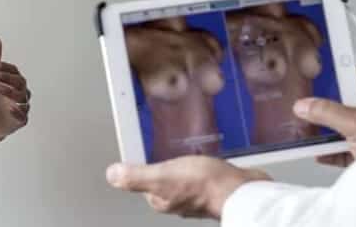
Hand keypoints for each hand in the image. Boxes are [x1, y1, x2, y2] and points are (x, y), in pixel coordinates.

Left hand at [0, 39, 29, 141]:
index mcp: (16, 82)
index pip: (15, 71)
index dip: (6, 68)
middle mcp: (22, 93)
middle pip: (20, 83)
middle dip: (8, 78)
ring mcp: (22, 107)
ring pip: (22, 98)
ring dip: (10, 92)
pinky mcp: (20, 121)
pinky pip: (23, 116)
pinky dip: (18, 112)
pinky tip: (10, 108)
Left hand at [106, 157, 270, 219]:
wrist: (242, 189)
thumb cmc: (206, 184)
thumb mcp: (162, 175)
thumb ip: (136, 176)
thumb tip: (112, 175)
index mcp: (162, 199)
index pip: (144, 182)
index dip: (144, 167)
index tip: (144, 153)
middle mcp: (178, 202)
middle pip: (164, 181)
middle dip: (166, 167)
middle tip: (168, 154)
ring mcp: (197, 197)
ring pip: (183, 180)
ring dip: (185, 167)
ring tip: (188, 156)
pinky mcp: (214, 189)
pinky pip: (203, 177)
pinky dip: (203, 169)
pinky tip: (206, 161)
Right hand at [294, 65, 355, 166]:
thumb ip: (327, 111)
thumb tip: (304, 106)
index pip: (353, 70)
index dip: (336, 66)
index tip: (316, 65)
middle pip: (339, 98)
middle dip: (321, 103)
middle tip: (306, 102)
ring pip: (335, 123)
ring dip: (320, 129)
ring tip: (307, 128)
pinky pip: (335, 146)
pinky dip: (324, 150)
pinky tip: (318, 151)